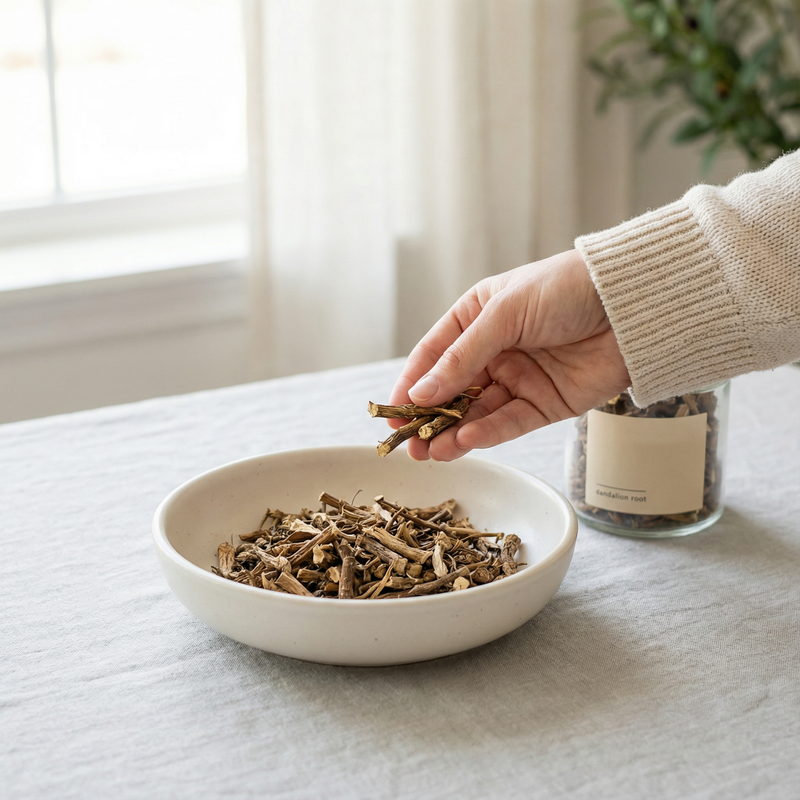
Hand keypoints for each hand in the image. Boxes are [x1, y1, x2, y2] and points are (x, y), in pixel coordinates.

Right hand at [389, 249, 629, 459]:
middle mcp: (494, 351)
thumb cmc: (566, 289)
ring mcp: (519, 379)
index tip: (391, 412)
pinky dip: (488, 434)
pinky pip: (510, 423)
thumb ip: (463, 357)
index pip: (434, 355)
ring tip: (430, 452)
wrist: (632, 304)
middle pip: (452, 391)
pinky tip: (466, 442)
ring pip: (478, 413)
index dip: (412, 384)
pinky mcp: (545, 404)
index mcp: (477, 318)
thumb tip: (422, 393)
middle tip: (407, 445)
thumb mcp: (504, 314)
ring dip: (454, 434)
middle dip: (429, 418)